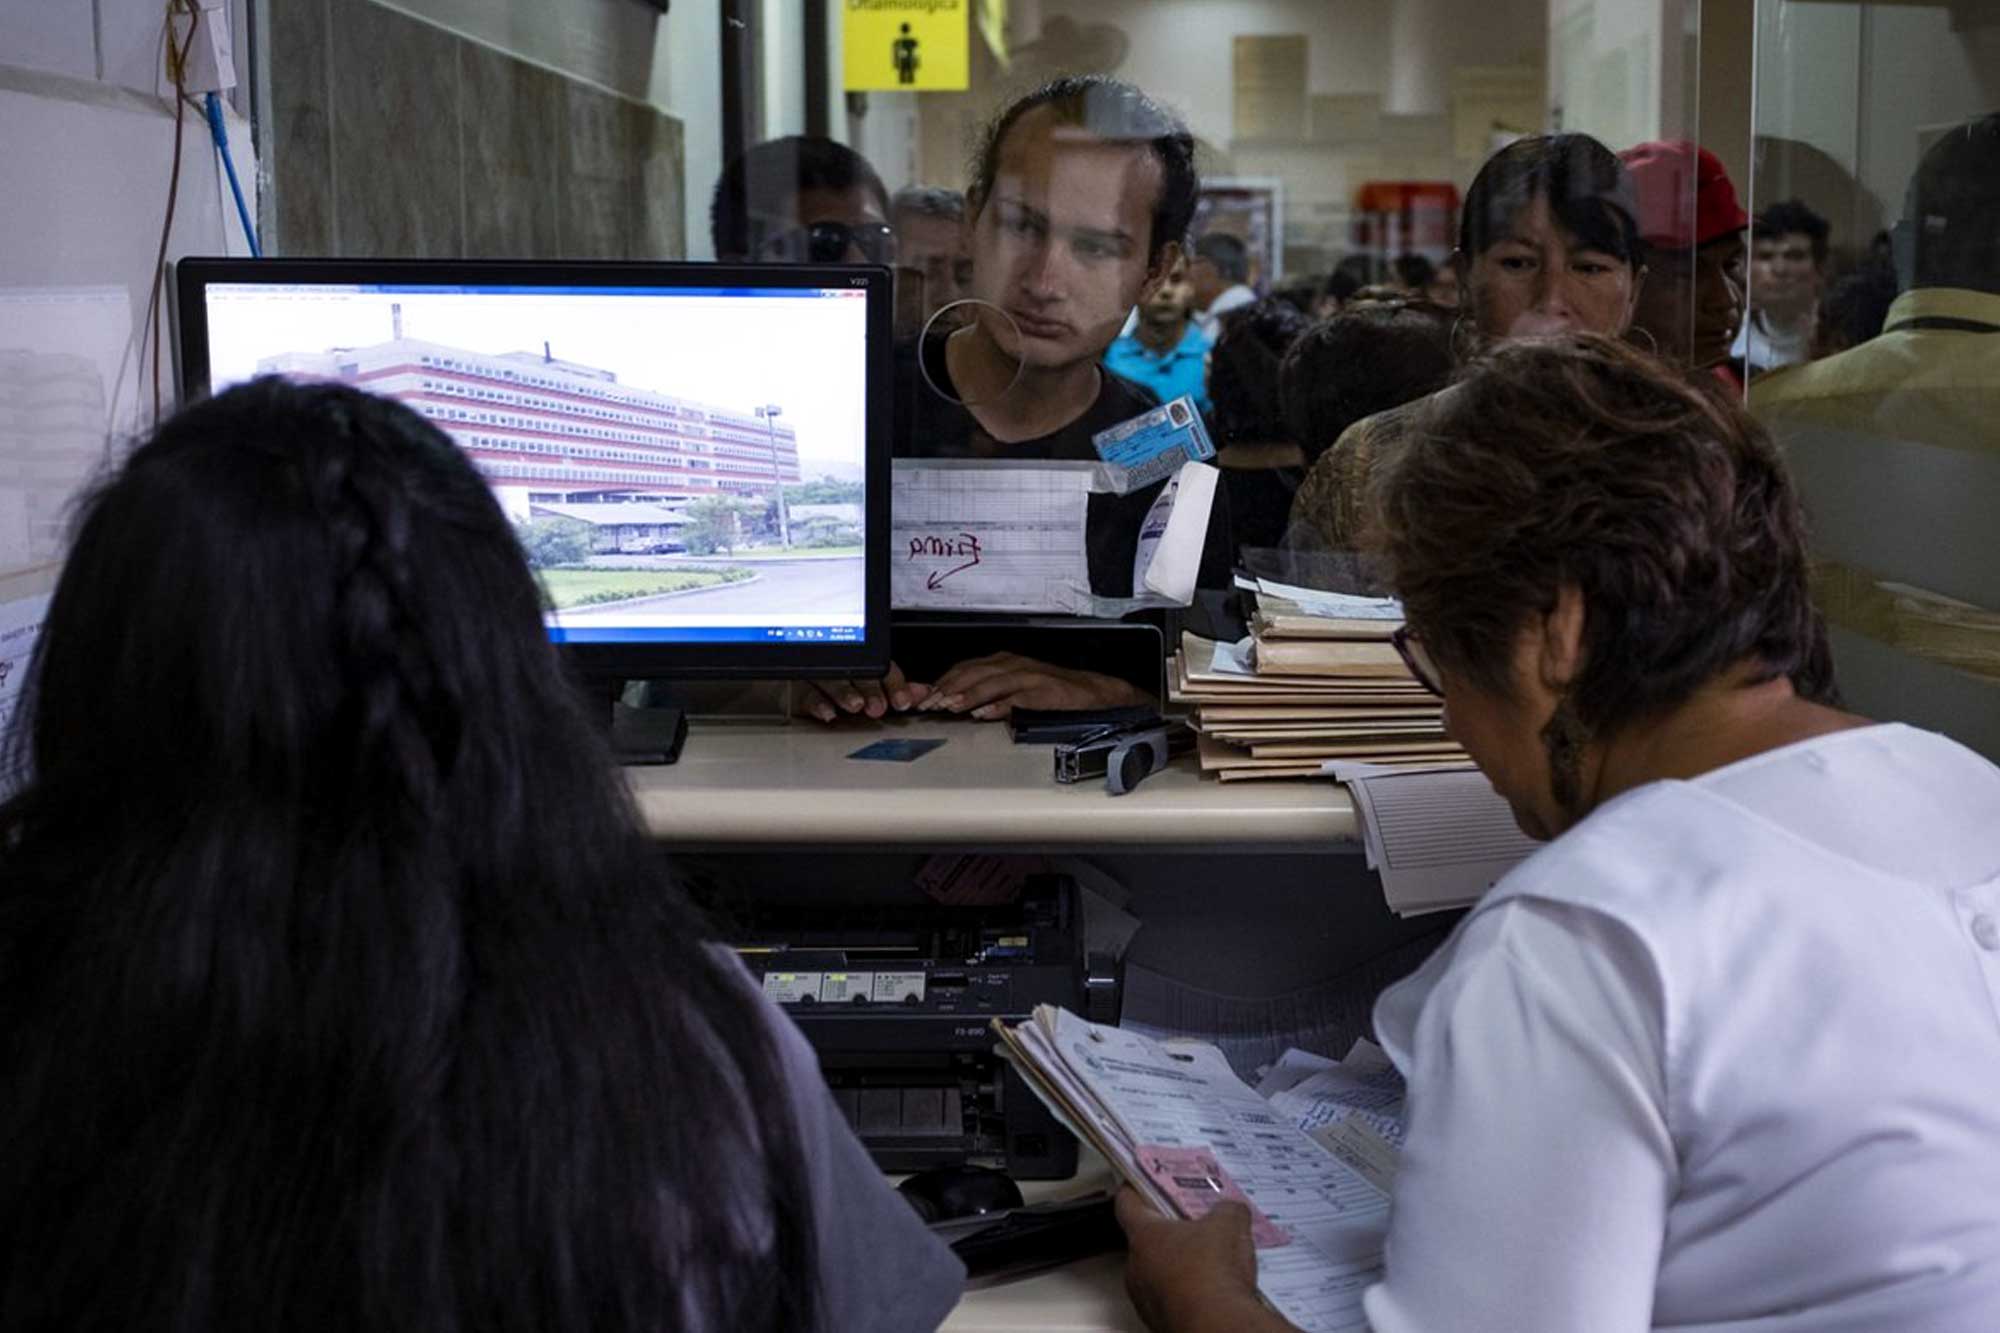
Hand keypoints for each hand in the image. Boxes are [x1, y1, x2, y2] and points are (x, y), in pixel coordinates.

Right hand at [797, 661, 929, 722]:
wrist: (796, 677)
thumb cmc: (843, 680)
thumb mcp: (872, 683)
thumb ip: (898, 688)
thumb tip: (923, 692)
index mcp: (862, 660)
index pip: (881, 667)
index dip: (894, 683)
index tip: (902, 701)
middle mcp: (841, 665)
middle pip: (856, 671)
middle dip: (870, 688)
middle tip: (878, 706)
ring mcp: (819, 675)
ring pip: (831, 679)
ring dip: (845, 692)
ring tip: (855, 705)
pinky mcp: (799, 687)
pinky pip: (806, 693)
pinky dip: (817, 703)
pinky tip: (827, 712)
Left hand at [917, 653, 1151, 720]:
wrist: (1092, 692)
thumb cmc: (1051, 691)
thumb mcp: (1013, 687)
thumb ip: (986, 692)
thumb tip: (952, 703)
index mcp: (1003, 662)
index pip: (965, 669)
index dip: (942, 682)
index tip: (922, 698)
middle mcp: (1014, 664)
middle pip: (974, 673)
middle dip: (948, 688)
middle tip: (929, 704)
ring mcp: (1029, 676)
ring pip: (992, 682)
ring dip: (968, 695)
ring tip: (949, 706)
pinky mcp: (1044, 691)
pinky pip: (1018, 697)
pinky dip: (999, 705)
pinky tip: (984, 713)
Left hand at [1116, 1188, 1289, 1332]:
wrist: (1217, 1327)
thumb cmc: (1212, 1272)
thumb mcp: (1229, 1226)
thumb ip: (1228, 1211)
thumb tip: (1232, 1209)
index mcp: (1144, 1236)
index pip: (1127, 1204)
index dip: (1134, 1190)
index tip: (1139, 1182)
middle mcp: (1136, 1268)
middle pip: (1146, 1241)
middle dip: (1169, 1232)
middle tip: (1192, 1223)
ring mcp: (1146, 1299)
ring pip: (1158, 1273)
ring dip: (1178, 1266)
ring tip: (1210, 1260)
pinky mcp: (1160, 1322)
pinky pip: (1171, 1299)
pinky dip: (1188, 1293)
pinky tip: (1213, 1291)